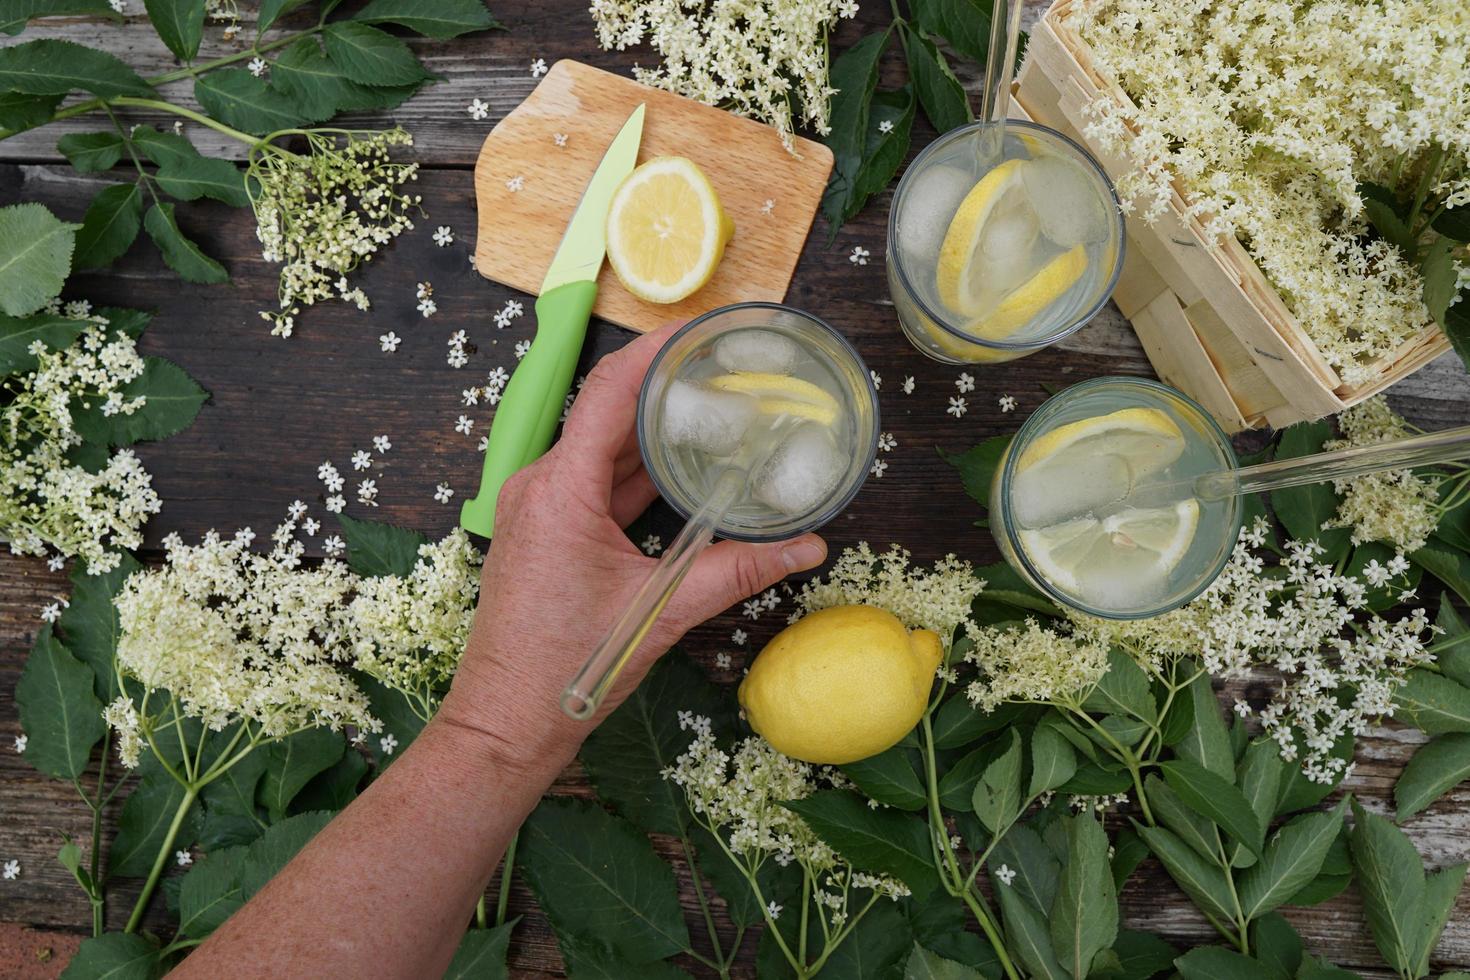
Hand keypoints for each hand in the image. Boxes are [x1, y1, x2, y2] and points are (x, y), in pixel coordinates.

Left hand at [438, 322, 826, 768]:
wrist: (506, 722)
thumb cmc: (567, 670)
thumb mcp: (661, 613)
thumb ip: (737, 572)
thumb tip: (807, 548)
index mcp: (560, 491)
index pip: (607, 393)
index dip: (655, 353)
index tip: (700, 331)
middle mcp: (540, 486)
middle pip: (607, 414)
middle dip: (666, 390)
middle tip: (722, 369)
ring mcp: (539, 507)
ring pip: (602, 449)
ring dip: (652, 432)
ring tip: (711, 409)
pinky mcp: (545, 530)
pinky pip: (595, 482)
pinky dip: (637, 471)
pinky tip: (680, 468)